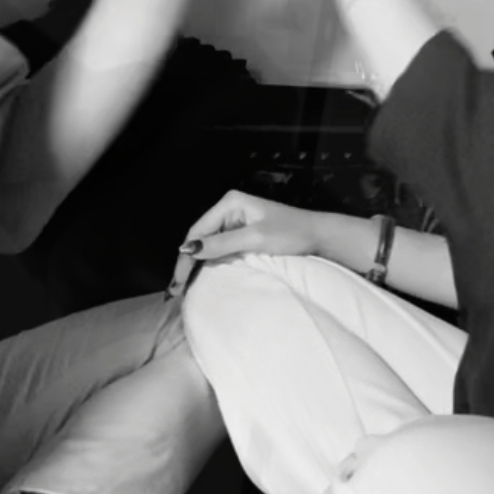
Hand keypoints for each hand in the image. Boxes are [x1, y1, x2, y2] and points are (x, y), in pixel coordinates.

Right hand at [170, 192, 320, 291]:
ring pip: (207, 244)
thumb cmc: (291, 233)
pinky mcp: (242, 232)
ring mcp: (235, 220)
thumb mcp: (255, 238)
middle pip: (199, 237)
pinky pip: (219, 247)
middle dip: (186, 263)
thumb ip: (222, 244)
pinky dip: (209, 263)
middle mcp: (229, 208)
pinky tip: (200, 277)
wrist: (317, 235)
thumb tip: (189, 249)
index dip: (185, 257)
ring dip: (195, 265)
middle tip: (175, 290)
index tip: (178, 283)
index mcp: (229, 203)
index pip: (198, 231)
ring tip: (183, 288)